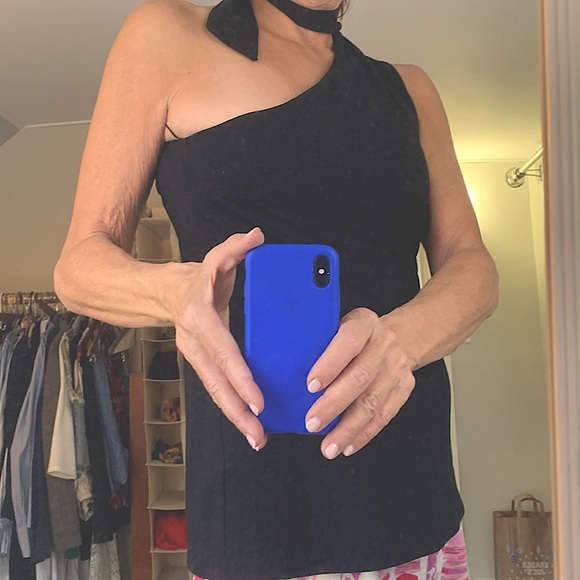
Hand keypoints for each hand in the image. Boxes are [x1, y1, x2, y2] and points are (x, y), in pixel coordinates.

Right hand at [167, 227, 266, 450]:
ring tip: (257, 439)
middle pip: (216, 382)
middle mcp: (194, 342)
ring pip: (215, 391)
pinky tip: (249, 424)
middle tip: (258, 435)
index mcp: (199, 318)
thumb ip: (234, 248)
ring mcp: (194, 356)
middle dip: (237, 410)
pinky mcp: (200, 364)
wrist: (159, 294)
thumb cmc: (192, 279)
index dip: (239, 376)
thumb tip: (258, 235)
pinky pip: (216, 388)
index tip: (257, 400)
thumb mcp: (213, 260)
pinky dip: (231, 407)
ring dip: (235, 417)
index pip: (223, 352)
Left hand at [304, 308, 416, 458]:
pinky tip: (348, 446)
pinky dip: (365, 434)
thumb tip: (280, 372)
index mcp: (363, 323)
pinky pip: (385, 415)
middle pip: (360, 377)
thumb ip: (318, 343)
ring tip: (329, 447)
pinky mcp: (404, 387)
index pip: (348, 342)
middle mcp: (383, 343)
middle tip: (312, 424)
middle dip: (334, 404)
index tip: (310, 386)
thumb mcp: (338, 325)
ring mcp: (396, 366)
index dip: (330, 365)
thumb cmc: (355, 335)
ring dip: (348, 428)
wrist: (401, 336)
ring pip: (373, 401)